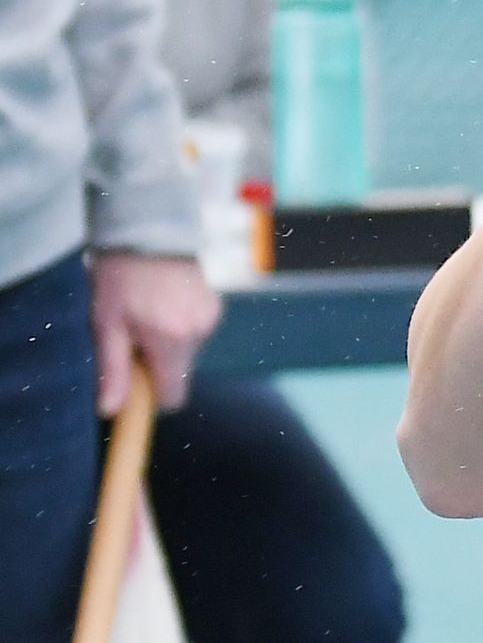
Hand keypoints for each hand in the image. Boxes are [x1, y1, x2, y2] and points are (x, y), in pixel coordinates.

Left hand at [90, 250, 220, 414]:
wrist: (150, 231)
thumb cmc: (121, 278)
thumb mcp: (107, 324)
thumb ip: (112, 369)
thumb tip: (110, 411)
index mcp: (173, 339)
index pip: (174, 395)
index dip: (153, 397)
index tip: (136, 382)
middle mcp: (199, 331)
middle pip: (180, 373)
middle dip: (158, 365)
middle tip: (134, 339)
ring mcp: (211, 316)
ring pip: (188, 353)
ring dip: (169, 345)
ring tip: (148, 317)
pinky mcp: (215, 305)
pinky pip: (196, 333)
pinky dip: (180, 328)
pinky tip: (164, 306)